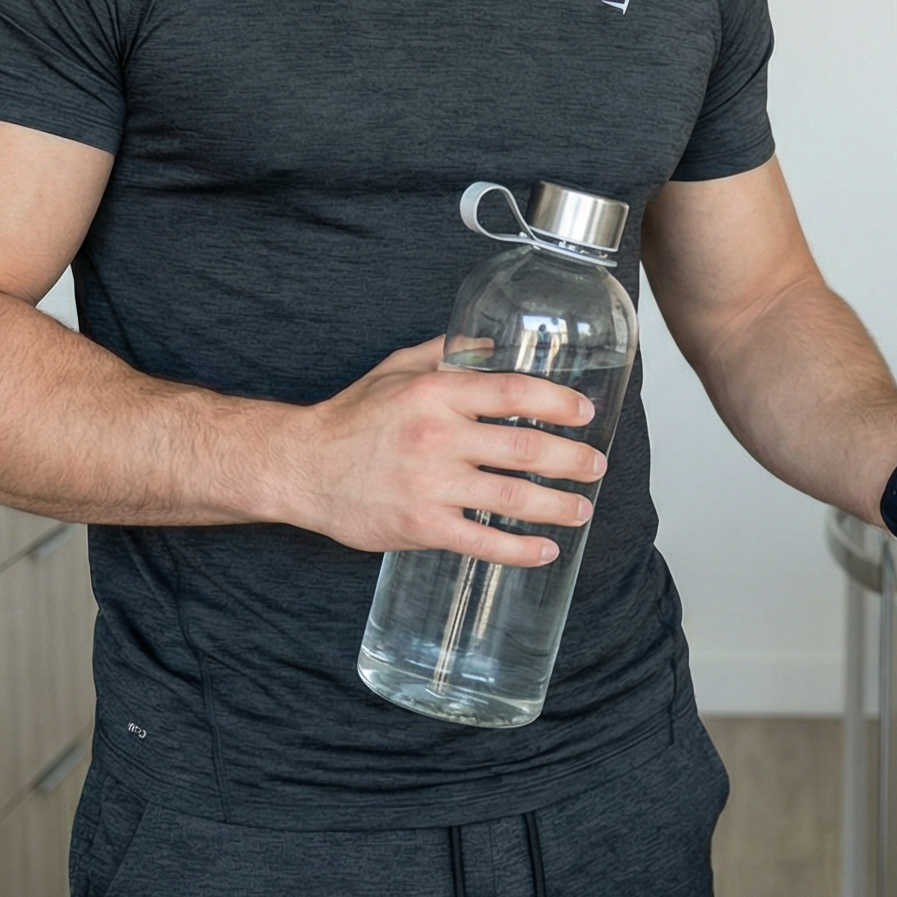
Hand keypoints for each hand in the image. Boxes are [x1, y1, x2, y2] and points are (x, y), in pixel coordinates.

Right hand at [279, 337, 606, 563]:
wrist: (301, 466)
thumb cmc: (351, 417)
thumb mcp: (396, 369)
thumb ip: (447, 353)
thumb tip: (494, 347)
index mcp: (436, 392)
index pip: (513, 392)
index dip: (557, 403)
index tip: (585, 414)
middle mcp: (437, 436)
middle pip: (525, 447)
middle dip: (571, 459)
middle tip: (596, 466)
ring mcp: (430, 484)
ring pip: (512, 496)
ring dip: (557, 505)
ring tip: (582, 509)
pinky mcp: (420, 525)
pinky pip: (482, 541)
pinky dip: (519, 549)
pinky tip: (543, 549)